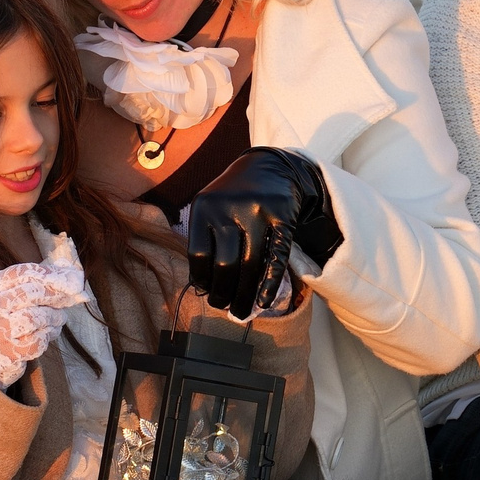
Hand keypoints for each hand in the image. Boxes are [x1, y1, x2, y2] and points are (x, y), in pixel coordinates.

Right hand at [0, 250, 92, 387]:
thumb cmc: (0, 318)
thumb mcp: (4, 295)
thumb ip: (30, 282)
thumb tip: (67, 270)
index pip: (21, 273)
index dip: (49, 273)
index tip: (70, 278)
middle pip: (30, 293)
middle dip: (55, 295)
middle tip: (68, 299)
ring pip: (34, 318)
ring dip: (53, 317)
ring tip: (59, 318)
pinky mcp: (9, 353)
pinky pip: (37, 341)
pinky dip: (48, 336)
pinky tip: (49, 333)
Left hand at [186, 148, 342, 319]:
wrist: (270, 167)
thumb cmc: (233, 197)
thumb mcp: (210, 207)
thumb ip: (205, 240)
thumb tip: (204, 288)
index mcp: (204, 206)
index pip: (198, 254)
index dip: (202, 280)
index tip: (207, 293)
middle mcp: (229, 207)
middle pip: (224, 264)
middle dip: (223, 293)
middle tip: (224, 308)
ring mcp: (258, 212)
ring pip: (250, 265)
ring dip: (245, 295)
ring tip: (242, 312)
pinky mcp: (282, 218)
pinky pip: (276, 258)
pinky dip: (269, 284)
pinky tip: (263, 301)